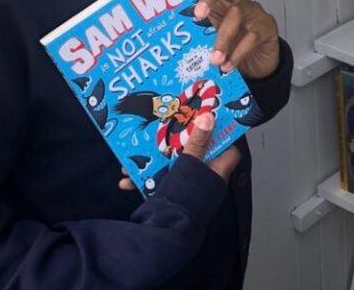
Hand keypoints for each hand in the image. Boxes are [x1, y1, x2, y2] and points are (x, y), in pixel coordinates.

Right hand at [118, 113, 240, 190]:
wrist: (163, 238)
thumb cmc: (183, 201)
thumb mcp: (190, 166)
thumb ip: (198, 142)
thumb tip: (209, 117)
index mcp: (217, 170)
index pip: (227, 147)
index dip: (220, 131)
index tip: (205, 116)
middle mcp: (205, 179)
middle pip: (194, 152)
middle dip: (175, 142)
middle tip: (162, 128)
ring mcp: (187, 189)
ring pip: (171, 167)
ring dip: (152, 160)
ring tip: (134, 156)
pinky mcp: (171, 198)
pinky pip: (158, 183)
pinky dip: (144, 179)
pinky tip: (126, 178)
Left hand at [188, 0, 279, 79]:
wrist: (260, 66)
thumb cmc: (232, 48)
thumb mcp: (212, 39)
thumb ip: (198, 35)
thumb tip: (168, 43)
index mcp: (220, 1)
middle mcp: (237, 1)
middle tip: (199, 14)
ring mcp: (254, 12)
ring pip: (237, 13)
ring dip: (223, 38)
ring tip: (214, 59)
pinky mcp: (267, 27)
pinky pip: (252, 36)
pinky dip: (238, 53)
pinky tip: (228, 66)